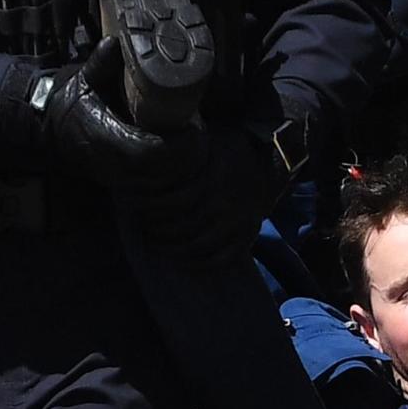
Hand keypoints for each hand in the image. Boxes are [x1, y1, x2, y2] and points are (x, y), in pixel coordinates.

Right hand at [35, 43, 202, 194]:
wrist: (51, 131)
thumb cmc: (71, 104)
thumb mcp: (84, 81)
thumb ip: (100, 64)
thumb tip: (115, 43)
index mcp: (104, 138)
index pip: (146, 150)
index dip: (173, 144)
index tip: (192, 126)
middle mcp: (112, 162)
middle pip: (159, 169)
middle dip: (184, 153)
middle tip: (199, 130)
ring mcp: (117, 175)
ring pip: (159, 180)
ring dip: (181, 163)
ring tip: (195, 140)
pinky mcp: (122, 180)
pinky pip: (153, 183)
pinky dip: (171, 171)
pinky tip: (181, 153)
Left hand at [125, 116, 285, 261]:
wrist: (270, 162)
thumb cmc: (230, 149)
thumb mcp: (205, 143)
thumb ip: (181, 153)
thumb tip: (144, 155)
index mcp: (211, 180)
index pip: (172, 203)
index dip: (151, 209)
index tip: (136, 208)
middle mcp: (223, 205)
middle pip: (181, 228)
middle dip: (157, 232)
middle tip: (143, 229)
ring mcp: (237, 223)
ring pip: (198, 246)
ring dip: (173, 250)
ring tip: (156, 246)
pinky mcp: (246, 235)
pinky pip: (221, 259)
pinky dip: (199, 265)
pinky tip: (182, 262)